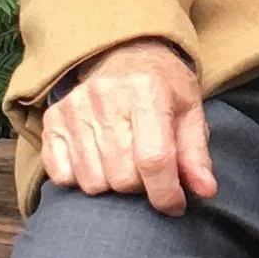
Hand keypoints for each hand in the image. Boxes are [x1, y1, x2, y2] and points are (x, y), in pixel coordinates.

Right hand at [41, 38, 215, 216]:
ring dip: (112, 185)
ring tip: (125, 163)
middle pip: (122, 177)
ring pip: (93, 183)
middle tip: (149, 172)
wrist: (125, 52)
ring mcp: (75, 108)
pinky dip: (81, 180)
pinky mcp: (53, 120)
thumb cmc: (162, 86)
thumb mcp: (189, 109)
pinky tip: (98, 161)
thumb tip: (205, 191)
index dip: (166, 193)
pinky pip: (63, 177)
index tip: (175, 205)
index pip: (154, 159)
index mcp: (148, 90)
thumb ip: (196, 153)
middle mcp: (107, 96)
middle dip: (141, 187)